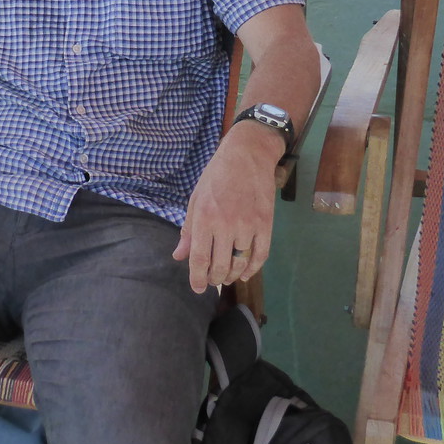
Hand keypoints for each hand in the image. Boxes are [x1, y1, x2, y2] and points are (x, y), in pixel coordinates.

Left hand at [172, 121, 284, 291]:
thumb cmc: (216, 176)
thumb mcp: (196, 199)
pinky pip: (261, 255)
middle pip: (220, 265)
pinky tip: (245, 273)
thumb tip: (178, 256)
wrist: (247, 155)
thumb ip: (188, 230)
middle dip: (214, 279)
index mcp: (205, 218)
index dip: (197, 279)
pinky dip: (253, 268)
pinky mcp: (265, 224)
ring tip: (226, 277)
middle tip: (212, 281)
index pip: (200, 259)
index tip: (197, 289)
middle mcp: (226, 225)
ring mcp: (248, 225)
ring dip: (232, 275)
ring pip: (240, 263)